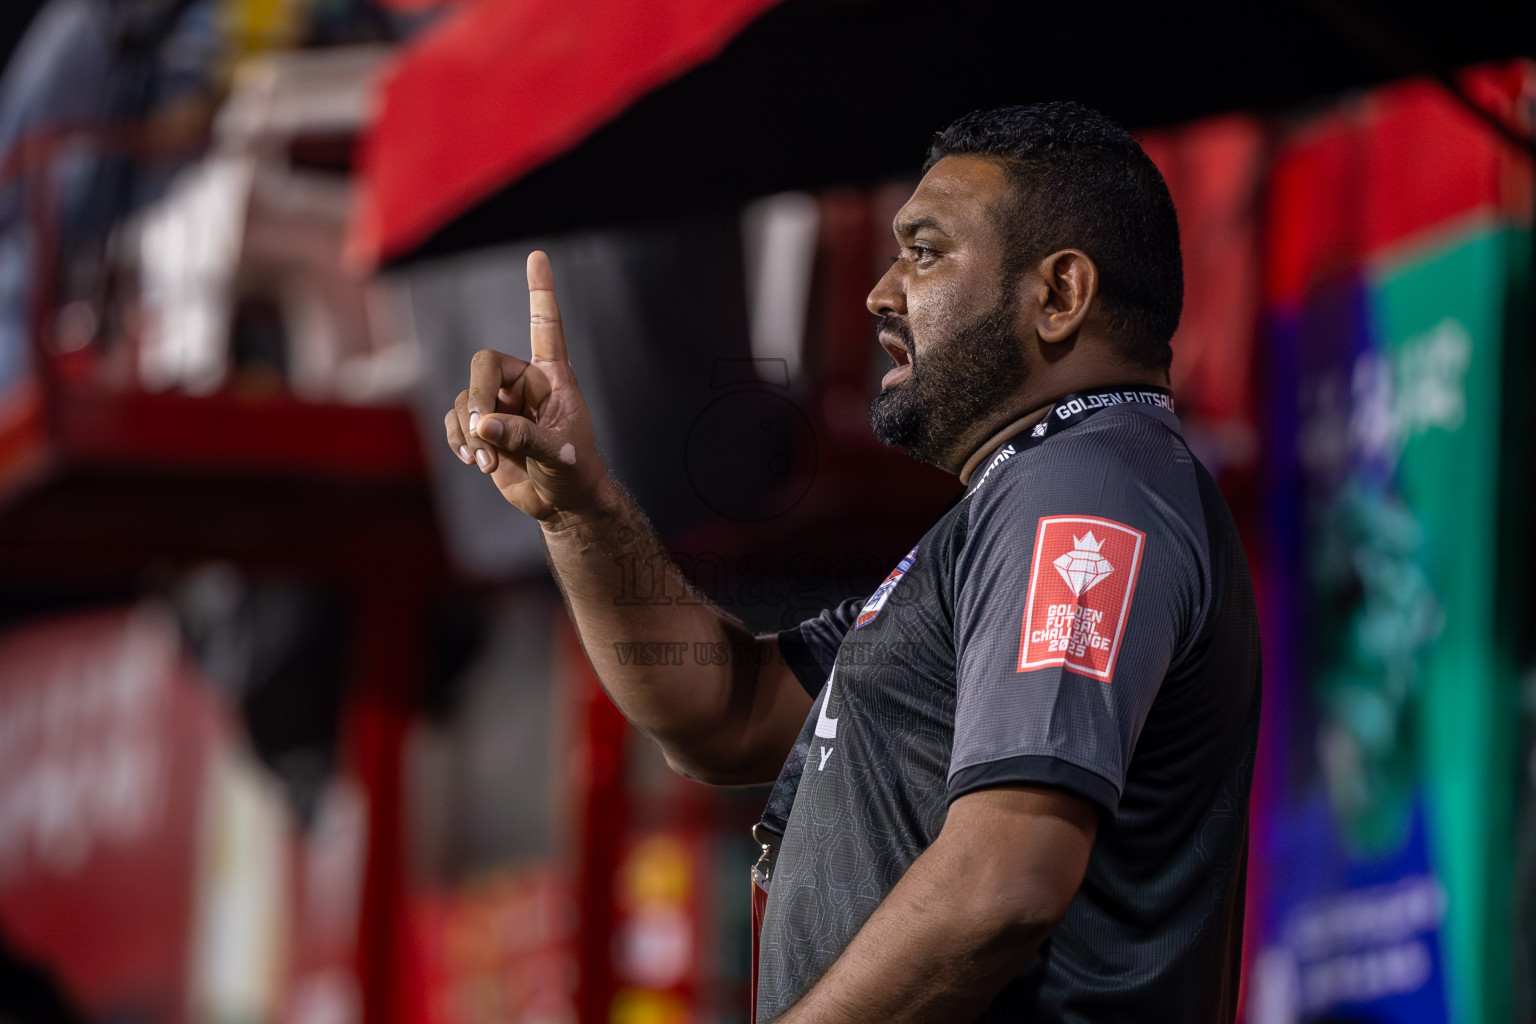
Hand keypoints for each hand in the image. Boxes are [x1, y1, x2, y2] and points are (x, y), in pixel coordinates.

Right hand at [444, 251, 607, 521]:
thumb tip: (484, 425)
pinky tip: (473, 460)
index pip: (545, 325)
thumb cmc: (575, 473)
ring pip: (467, 398)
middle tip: (484, 437)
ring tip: (486, 462)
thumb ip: (525, 437)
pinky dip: (459, 439)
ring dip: (469, 431)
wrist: (563, 503)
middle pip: (484, 364)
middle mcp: (524, 384)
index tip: (537, 255)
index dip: (540, 291)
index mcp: (554, 377)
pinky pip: (456, 419)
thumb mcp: (560, 455)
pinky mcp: (483, 428)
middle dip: (479, 399)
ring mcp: (501, 406)